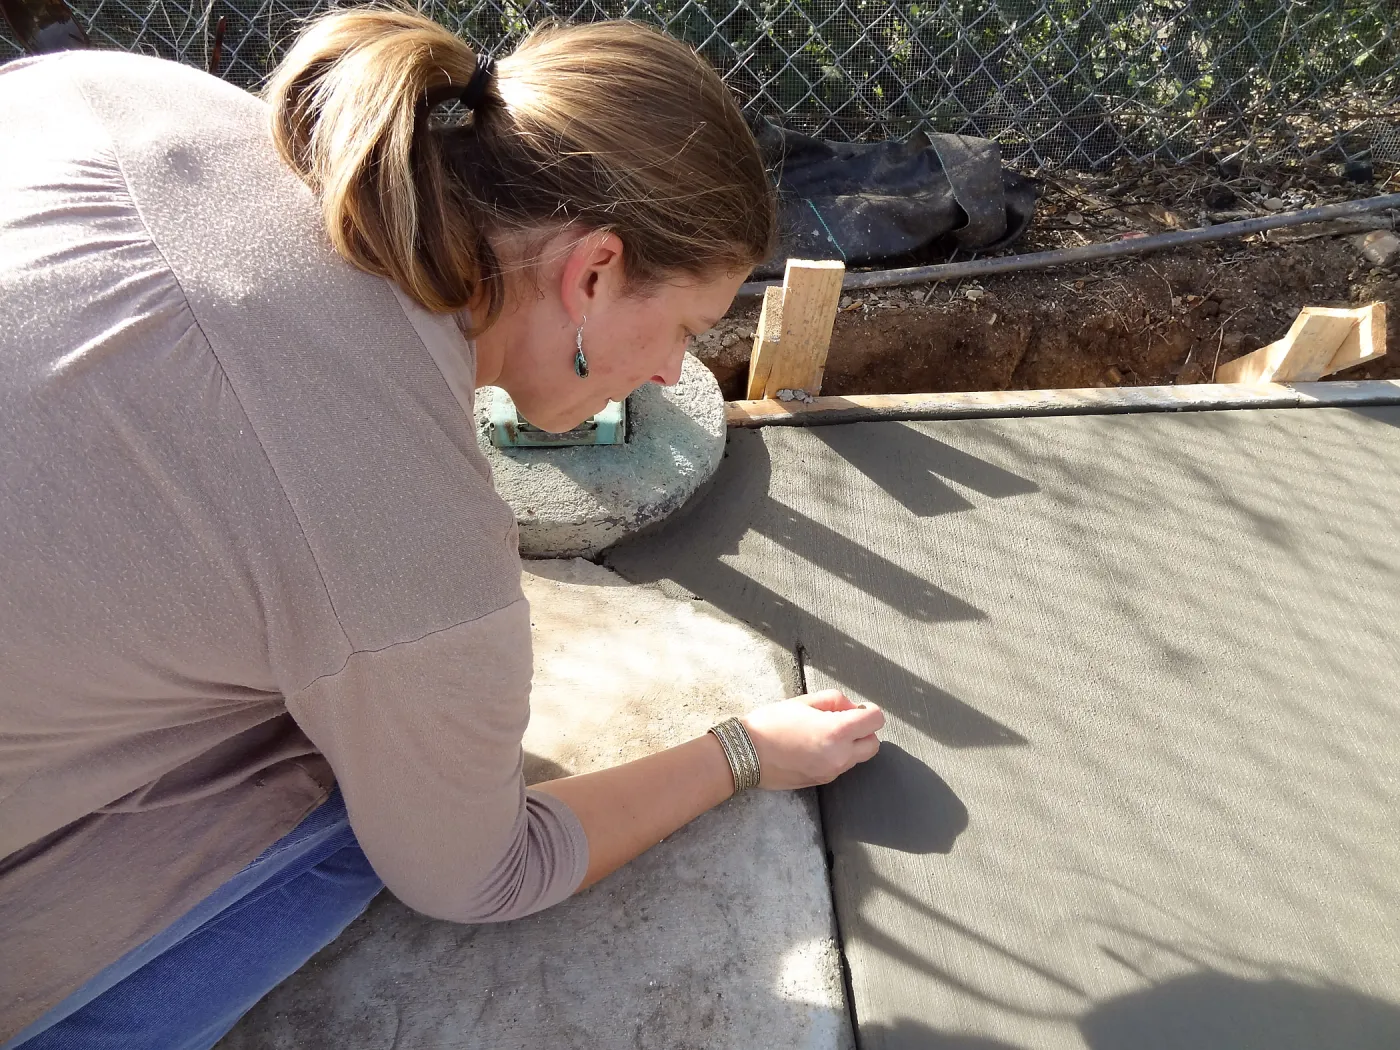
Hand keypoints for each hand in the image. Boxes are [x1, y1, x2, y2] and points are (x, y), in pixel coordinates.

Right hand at [741, 690, 884, 789]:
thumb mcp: (803, 701)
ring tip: (824, 733)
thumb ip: (834, 700)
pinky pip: (841, 767)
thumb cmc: (770, 724)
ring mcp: (831, 771)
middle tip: (843, 721)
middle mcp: (839, 755)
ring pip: (858, 757)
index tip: (858, 709)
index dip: (869, 711)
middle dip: (864, 731)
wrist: (745, 754)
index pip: (875, 721)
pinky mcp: (822, 781)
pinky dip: (837, 755)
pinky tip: (815, 746)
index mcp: (836, 731)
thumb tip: (851, 708)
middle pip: (873, 744)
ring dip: (851, 744)